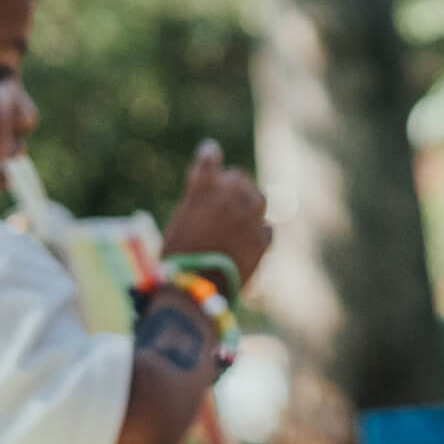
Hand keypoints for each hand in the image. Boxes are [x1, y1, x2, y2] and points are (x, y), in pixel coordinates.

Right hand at [159, 139, 271, 284]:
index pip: (209, 158)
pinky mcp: (263, 240)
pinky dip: (259, 230)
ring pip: (258, 197)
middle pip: (238, 177)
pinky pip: (266, 227)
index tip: (210, 152)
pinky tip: (251, 237)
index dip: (209, 155)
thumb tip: (211, 199)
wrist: (195, 291)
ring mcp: (250, 218)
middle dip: (232, 182)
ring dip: (250, 201)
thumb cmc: (177, 259)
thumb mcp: (179, 223)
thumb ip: (199, 204)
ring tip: (244, 211)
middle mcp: (230, 197)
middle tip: (227, 191)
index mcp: (203, 189)